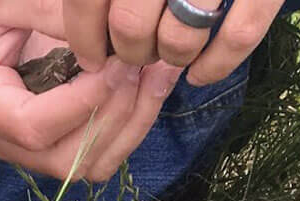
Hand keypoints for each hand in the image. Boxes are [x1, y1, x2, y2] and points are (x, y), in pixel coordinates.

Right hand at [0, 1, 182, 182]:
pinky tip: (149, 83)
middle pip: (68, 160)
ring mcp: (28, 147)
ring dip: (131, 123)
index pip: (35, 127)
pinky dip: (131, 123)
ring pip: (90, 164)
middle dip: (116, 115)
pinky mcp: (52, 141)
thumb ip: (50, 13)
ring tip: (157, 72)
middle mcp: (3, 139)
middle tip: (145, 64)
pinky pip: (98, 152)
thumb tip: (103, 36)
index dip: (84, 102)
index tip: (118, 61)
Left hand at [63, 0, 283, 84]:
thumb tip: (59, 28)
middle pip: (131, 25)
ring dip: (171, 55)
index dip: (85, 35)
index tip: (90, 55)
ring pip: (181, 36)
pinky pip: (241, 33)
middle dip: (130, 51)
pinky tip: (200, 75)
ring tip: (169, 52)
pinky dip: (218, 63)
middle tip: (135, 50)